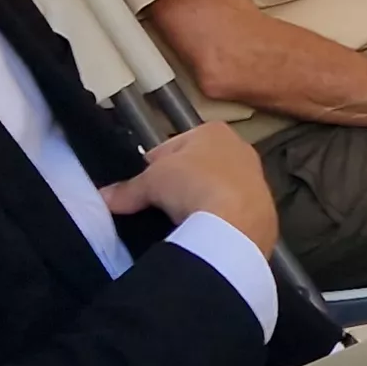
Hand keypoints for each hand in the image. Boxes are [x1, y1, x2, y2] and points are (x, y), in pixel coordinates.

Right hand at [97, 124, 280, 253]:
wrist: (238, 223)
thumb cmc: (193, 185)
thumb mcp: (151, 183)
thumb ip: (127, 189)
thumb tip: (103, 197)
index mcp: (213, 131)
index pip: (173, 146)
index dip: (153, 166)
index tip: (142, 186)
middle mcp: (240, 149)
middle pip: (198, 167)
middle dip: (179, 184)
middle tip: (158, 205)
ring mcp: (256, 179)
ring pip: (217, 189)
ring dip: (200, 202)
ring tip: (179, 222)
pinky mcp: (264, 209)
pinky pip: (231, 212)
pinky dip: (217, 221)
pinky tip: (204, 234)